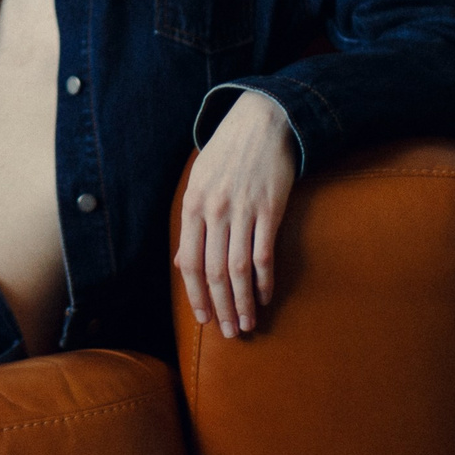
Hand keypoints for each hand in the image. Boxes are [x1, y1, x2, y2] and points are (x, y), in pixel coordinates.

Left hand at [176, 90, 299, 338]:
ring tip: (248, 324)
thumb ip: (192, 223)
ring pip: (239, 269)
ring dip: (243, 302)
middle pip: (214, 271)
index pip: (190, 262)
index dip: (196, 295)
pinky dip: (264, 280)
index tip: (204, 319)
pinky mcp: (270, 209)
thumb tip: (184, 263)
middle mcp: (214, 210)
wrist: (262, 122)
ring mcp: (242, 210)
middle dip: (221, 307)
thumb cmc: (227, 154)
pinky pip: (264, 254)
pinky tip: (265, 297)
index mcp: (192, 204)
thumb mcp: (199, 182)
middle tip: (230, 333)